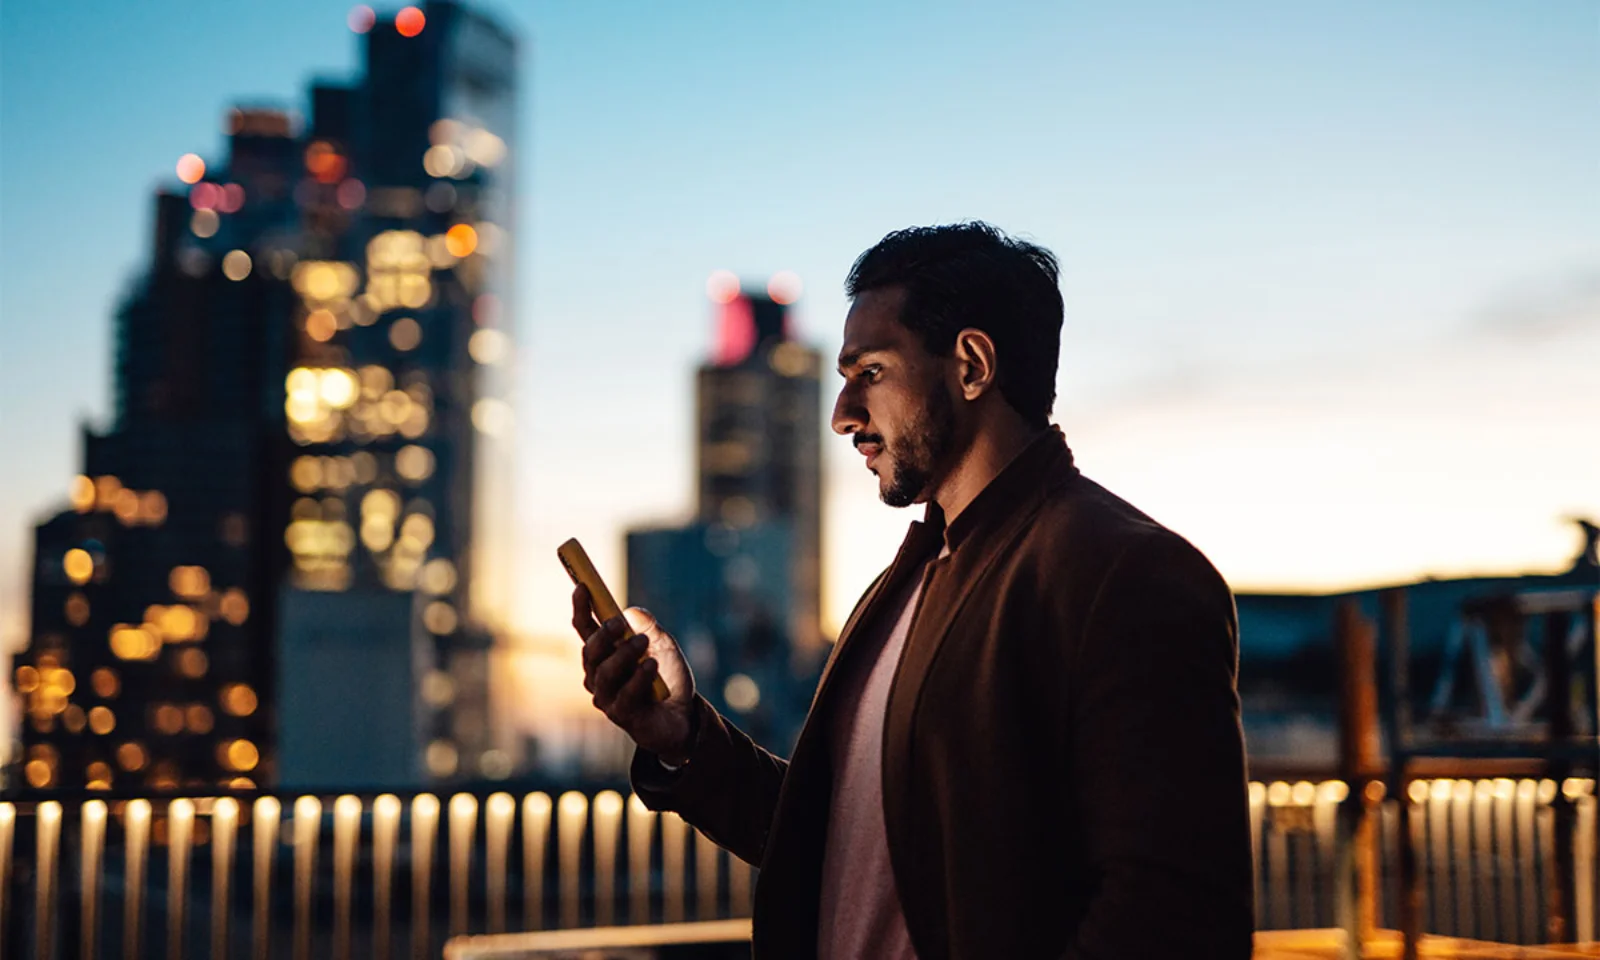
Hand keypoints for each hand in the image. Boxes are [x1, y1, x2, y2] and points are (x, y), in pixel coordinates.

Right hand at [572, 585, 698, 762]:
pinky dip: (638, 678)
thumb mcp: (664, 646)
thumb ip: (649, 628)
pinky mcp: (621, 715)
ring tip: (644, 644)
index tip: (583, 586)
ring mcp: (607, 697)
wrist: (685, 715)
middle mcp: (598, 674)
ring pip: (604, 673)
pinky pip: (624, 695)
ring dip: (623, 655)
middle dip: (603, 634)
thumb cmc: (667, 678)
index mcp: (604, 654)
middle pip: (590, 651)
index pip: (585, 629)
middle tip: (620, 623)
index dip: (581, 608)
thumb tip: (631, 612)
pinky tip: (652, 666)